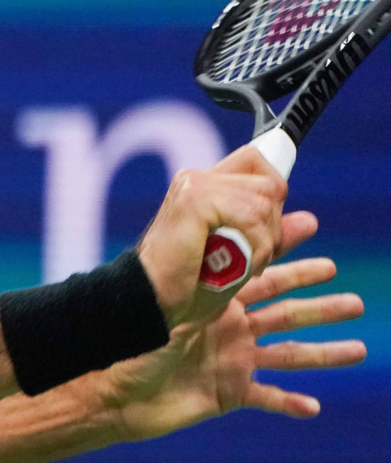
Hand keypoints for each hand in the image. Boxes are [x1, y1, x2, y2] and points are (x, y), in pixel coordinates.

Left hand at [98, 255, 365, 441]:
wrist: (111, 385)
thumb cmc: (132, 335)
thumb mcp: (170, 293)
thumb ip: (202, 260)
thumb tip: (218, 203)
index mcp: (216, 299)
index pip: (263, 273)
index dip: (292, 260)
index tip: (322, 247)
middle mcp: (228, 327)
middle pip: (285, 312)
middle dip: (321, 304)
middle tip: (356, 301)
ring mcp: (230, 360)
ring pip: (288, 355)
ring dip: (324, 352)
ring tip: (360, 349)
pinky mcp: (226, 393)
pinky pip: (266, 399)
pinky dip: (290, 403)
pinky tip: (314, 406)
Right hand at [139, 146, 288, 325]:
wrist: (152, 301)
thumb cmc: (186, 285)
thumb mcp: (238, 258)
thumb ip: (270, 235)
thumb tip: (310, 221)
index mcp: (202, 188)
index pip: (257, 161)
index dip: (272, 190)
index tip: (269, 227)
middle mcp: (196, 180)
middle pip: (269, 183)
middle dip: (271, 227)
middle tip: (246, 257)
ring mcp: (195, 186)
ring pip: (265, 200)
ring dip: (262, 242)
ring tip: (237, 264)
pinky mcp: (196, 199)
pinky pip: (252, 214)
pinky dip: (255, 247)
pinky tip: (237, 265)